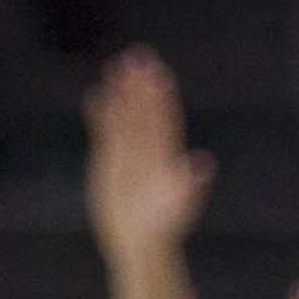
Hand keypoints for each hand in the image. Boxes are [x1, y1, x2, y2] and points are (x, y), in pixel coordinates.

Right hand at [84, 47, 214, 264]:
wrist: (140, 243)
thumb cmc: (164, 227)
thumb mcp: (179, 206)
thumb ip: (189, 184)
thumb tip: (202, 163)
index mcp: (167, 156)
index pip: (164, 120)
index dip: (161, 96)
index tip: (160, 72)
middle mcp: (149, 151)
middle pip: (144, 112)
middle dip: (141, 85)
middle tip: (138, 55)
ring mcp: (128, 155)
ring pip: (124, 118)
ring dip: (121, 93)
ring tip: (116, 65)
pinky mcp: (108, 163)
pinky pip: (104, 134)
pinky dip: (100, 116)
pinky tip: (96, 95)